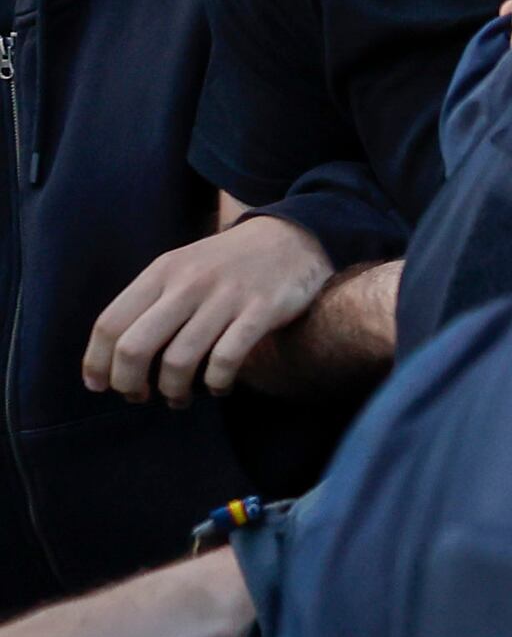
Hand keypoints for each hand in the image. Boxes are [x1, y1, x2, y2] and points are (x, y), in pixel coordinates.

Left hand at [88, 216, 336, 403]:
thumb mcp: (181, 267)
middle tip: (138, 396)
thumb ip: (150, 302)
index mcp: (162, 272)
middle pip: (135, 346)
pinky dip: (215, 384)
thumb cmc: (226, 264)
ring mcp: (226, 297)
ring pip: (179, 360)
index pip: (110, 324)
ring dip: (172, 390)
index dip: (96, 362)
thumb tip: (115, 355)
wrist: (290, 238)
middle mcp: (188, 283)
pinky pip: (226, 360)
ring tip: (177, 398)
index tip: (99, 385)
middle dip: (128, 383)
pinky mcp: (262, 311)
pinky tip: (218, 388)